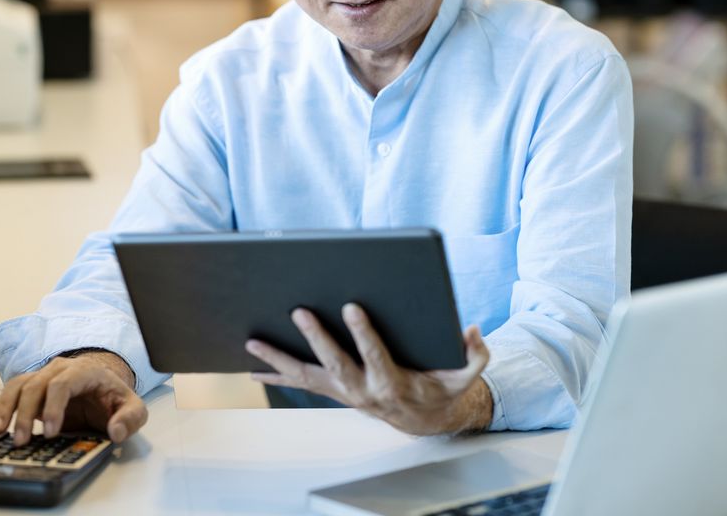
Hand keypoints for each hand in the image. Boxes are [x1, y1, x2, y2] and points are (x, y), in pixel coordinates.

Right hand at [0, 350, 147, 444]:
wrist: (104, 388)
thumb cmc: (115, 398)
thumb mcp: (134, 408)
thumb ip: (130, 418)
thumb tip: (116, 430)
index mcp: (85, 371)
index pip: (63, 383)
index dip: (54, 407)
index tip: (51, 432)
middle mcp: (61, 369)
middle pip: (36, 385)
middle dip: (26, 414)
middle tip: (22, 440)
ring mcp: (44, 377)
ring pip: (19, 385)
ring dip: (6, 407)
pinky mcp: (33, 388)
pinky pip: (12, 390)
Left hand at [246, 304, 491, 435]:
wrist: (425, 420)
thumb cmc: (442, 389)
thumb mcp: (466, 376)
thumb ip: (475, 354)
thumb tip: (472, 330)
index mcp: (393, 384)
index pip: (376, 355)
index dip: (364, 333)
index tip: (353, 306)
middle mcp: (362, 391)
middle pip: (335, 364)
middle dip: (316, 337)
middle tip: (299, 311)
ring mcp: (343, 393)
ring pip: (306, 377)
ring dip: (278, 360)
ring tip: (252, 342)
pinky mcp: (333, 391)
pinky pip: (300, 383)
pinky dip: (275, 375)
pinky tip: (251, 367)